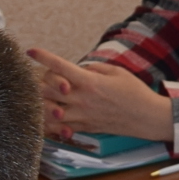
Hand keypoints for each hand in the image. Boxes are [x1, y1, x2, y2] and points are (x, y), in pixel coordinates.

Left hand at [25, 47, 174, 146]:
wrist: (147, 118)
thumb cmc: (135, 93)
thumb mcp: (117, 72)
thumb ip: (94, 68)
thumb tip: (79, 68)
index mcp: (90, 82)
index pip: (60, 67)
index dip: (43, 57)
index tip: (31, 51)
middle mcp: (82, 99)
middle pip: (48, 90)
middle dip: (39, 81)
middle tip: (36, 77)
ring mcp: (82, 116)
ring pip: (49, 112)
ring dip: (42, 104)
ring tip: (39, 97)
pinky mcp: (85, 128)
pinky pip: (60, 128)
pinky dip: (52, 122)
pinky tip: (50, 116)